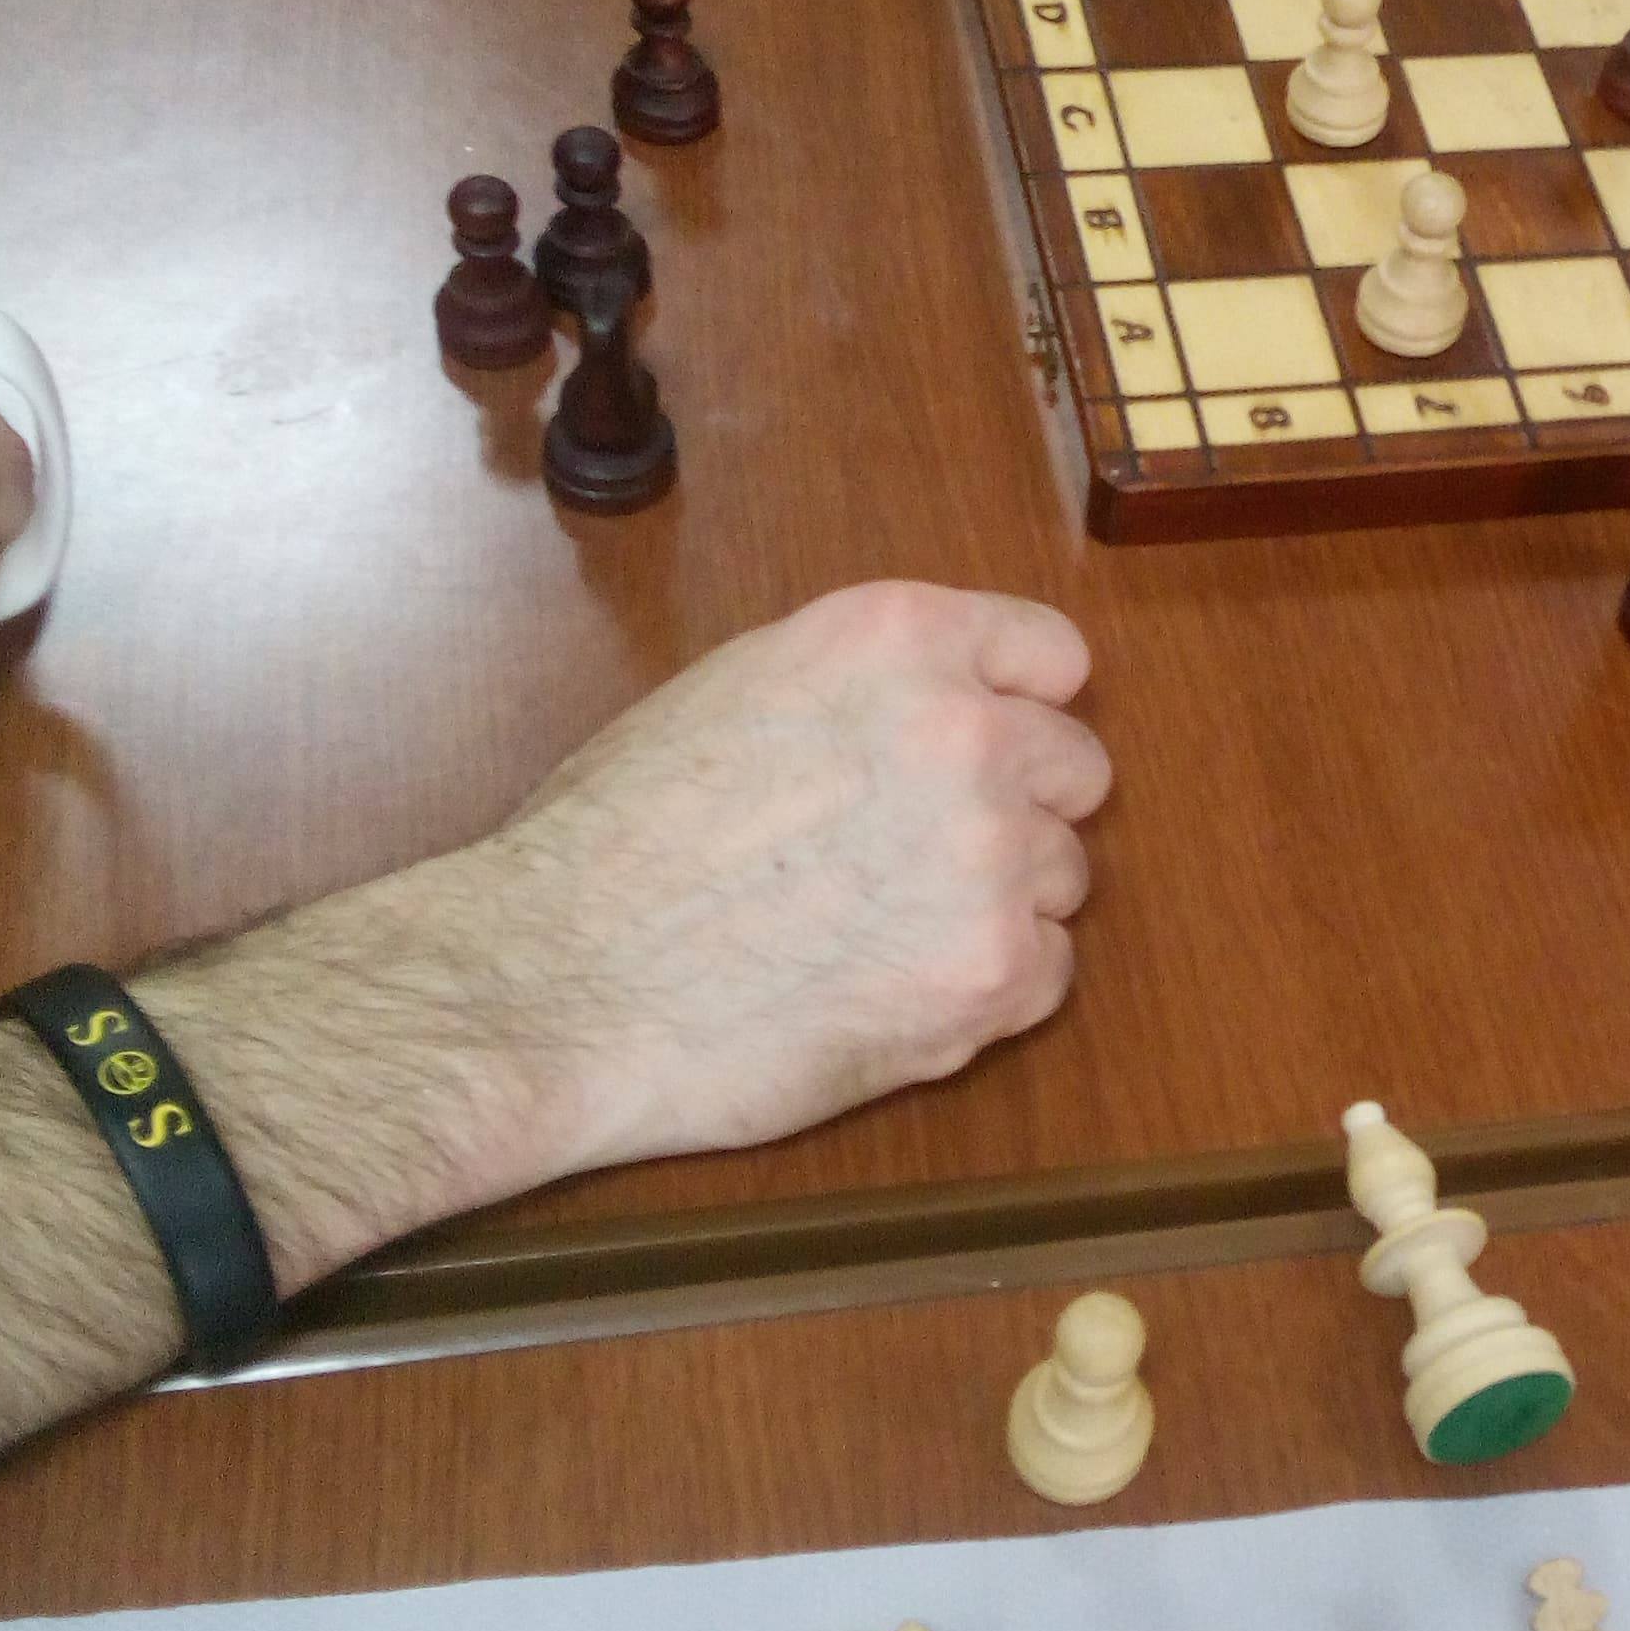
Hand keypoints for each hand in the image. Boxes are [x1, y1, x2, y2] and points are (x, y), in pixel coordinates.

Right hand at [481, 581, 1111, 1172]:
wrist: (555, 981)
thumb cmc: (618, 841)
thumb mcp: (741, 689)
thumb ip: (866, 688)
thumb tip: (940, 710)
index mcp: (901, 639)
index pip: (1052, 656)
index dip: (1022, 707)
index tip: (991, 744)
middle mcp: (967, 731)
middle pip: (1074, 770)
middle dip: (1015, 810)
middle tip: (916, 857)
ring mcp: (989, 856)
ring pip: (1060, 876)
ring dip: (995, 904)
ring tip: (876, 932)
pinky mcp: (992, 973)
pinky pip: (1048, 972)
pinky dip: (986, 991)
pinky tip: (886, 989)